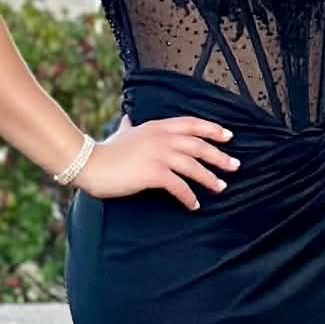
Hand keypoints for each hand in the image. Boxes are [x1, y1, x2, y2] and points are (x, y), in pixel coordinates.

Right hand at [75, 111, 238, 209]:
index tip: (228, 136)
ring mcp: (159, 155)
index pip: (192, 124)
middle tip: (235, 165)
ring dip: (210, 178)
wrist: (89, 163)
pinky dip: (189, 196)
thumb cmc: (105, 151)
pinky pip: (179, 186)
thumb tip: (127, 119)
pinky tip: (194, 205)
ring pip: (193, 166)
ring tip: (220, 187)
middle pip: (199, 145)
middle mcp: (162, 138)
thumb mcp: (121, 133)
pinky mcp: (153, 173)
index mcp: (157, 126)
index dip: (212, 129)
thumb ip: (128, 126)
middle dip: (219, 155)